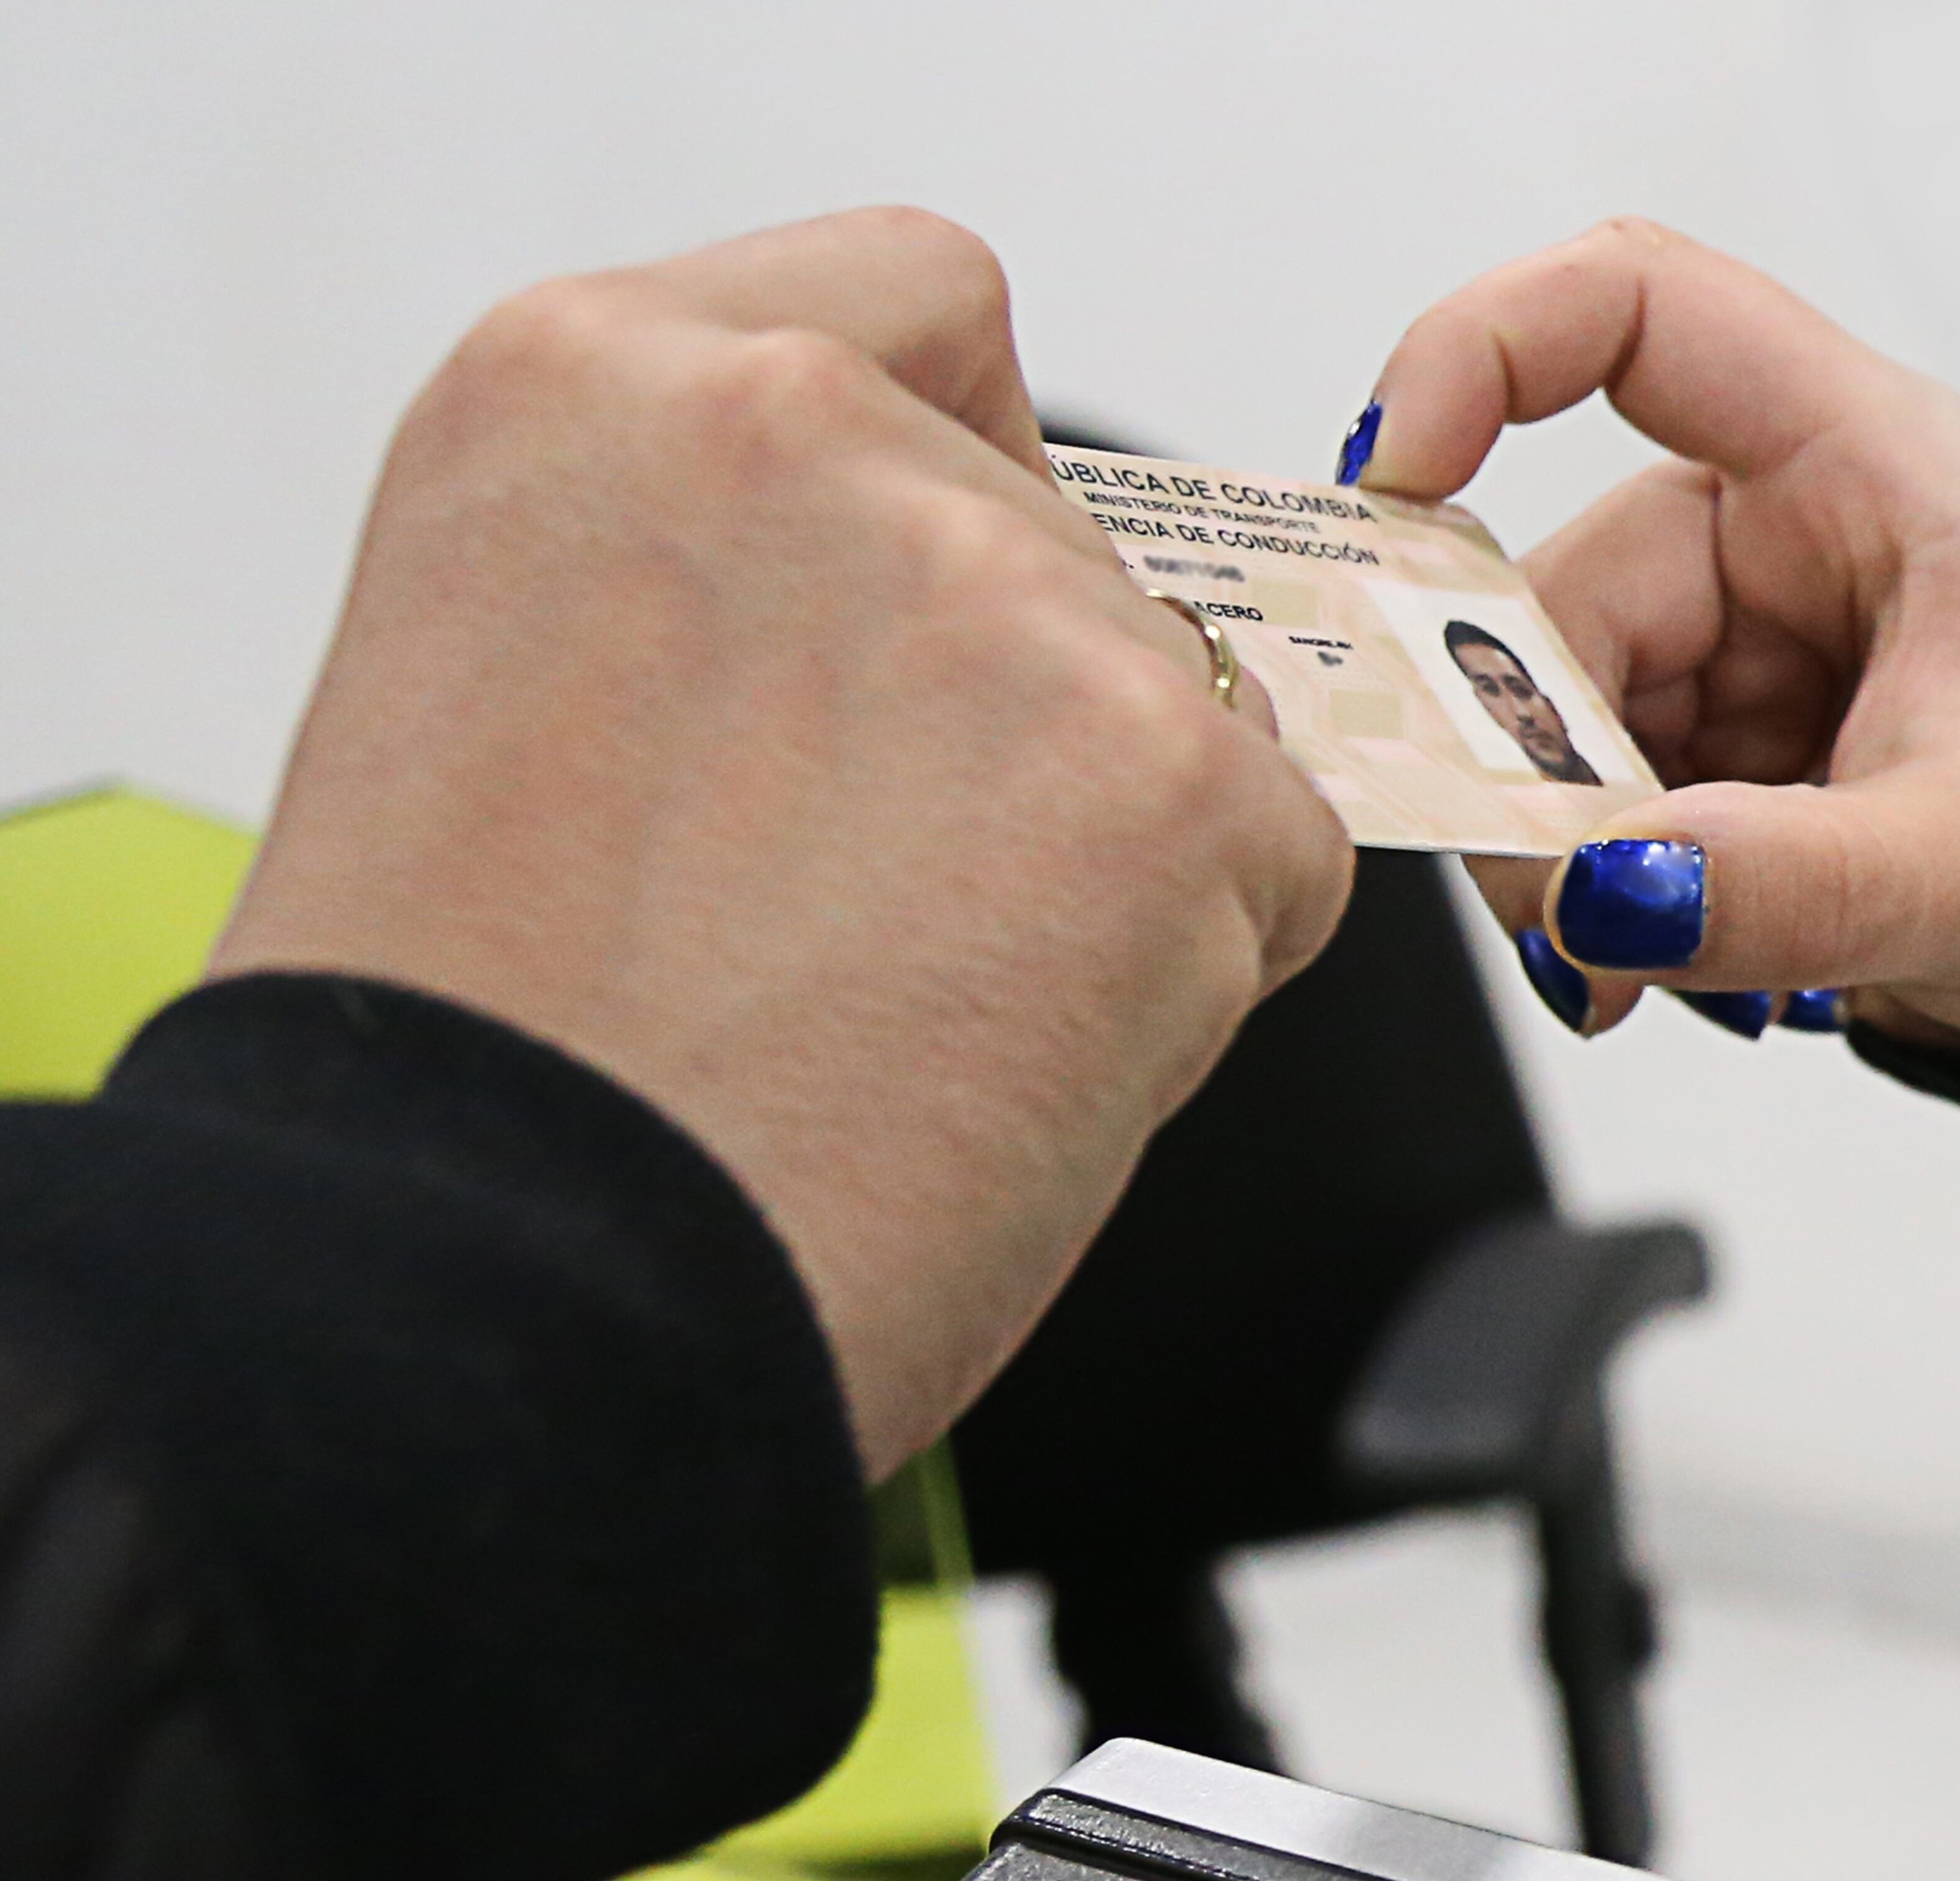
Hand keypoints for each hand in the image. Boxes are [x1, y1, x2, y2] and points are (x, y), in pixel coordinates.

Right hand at [212, 208, 1352, 1477]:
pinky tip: (1009, 1066)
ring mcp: (995, 591)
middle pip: (1063, 550)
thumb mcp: (517, 697)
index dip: (966, 458)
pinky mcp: (1164, 766)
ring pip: (1176, 709)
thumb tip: (917, 641)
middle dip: (1023, 726)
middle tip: (866, 918)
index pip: (915, 308)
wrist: (492, 1301)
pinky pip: (1277, 852)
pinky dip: (1193, 972)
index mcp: (594, 387)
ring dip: (1105, 861)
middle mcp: (797, 436)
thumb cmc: (489, 1074)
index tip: (939, 591)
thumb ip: (724, 590)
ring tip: (911, 1019)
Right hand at [1347, 220, 1959, 1051]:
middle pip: (1560, 586)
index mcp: (1864, 467)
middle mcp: (1786, 533)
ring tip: (1649, 957)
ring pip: (1556, 714)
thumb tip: (1606, 895)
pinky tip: (1661, 955)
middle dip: (1530, 754)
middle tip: (1566, 905)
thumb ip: (1784, 883)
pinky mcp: (1727, 749)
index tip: (1400, 484)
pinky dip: (1605, 888)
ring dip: (1569, 849)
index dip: (1483, 352)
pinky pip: (1596, 798)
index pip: (1636, 312)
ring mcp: (1748, 645)